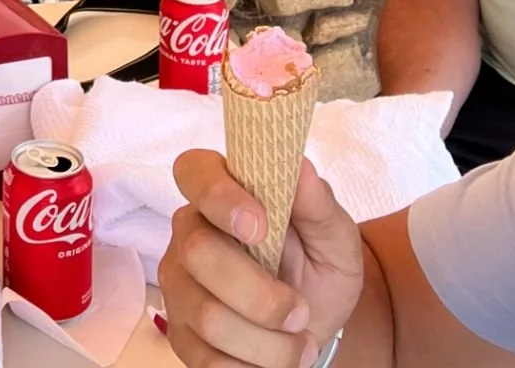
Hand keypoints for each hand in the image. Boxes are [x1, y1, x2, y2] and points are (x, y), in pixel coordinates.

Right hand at [159, 151, 362, 367]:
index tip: (260, 226)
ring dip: (266, 342)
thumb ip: (318, 204)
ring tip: (299, 346)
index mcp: (222, 194)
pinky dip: (250, 367)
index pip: (194, 171)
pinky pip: (206, 358)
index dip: (219, 196)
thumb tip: (298, 166)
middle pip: (198, 253)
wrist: (315, 326)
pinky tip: (272, 360)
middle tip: (300, 311)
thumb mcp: (335, 237)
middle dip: (259, 294)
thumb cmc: (320, 269)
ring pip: (206, 314)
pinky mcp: (180, 334)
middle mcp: (189, 233)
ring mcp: (179, 285)